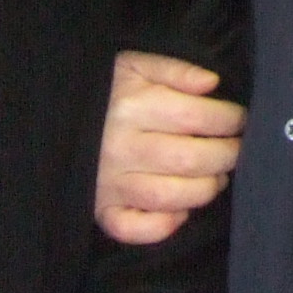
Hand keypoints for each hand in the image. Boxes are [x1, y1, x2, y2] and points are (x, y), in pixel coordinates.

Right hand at [96, 50, 246, 244]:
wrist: (50, 115)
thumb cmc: (103, 89)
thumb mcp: (135, 64)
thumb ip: (176, 70)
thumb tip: (212, 84)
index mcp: (133, 106)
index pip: (195, 117)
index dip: (229, 120)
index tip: (242, 120)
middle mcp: (121, 147)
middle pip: (188, 159)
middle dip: (226, 156)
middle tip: (238, 150)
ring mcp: (109, 183)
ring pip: (168, 196)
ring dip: (204, 190)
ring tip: (219, 178)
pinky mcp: (99, 209)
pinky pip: (132, 228)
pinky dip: (162, 227)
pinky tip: (180, 212)